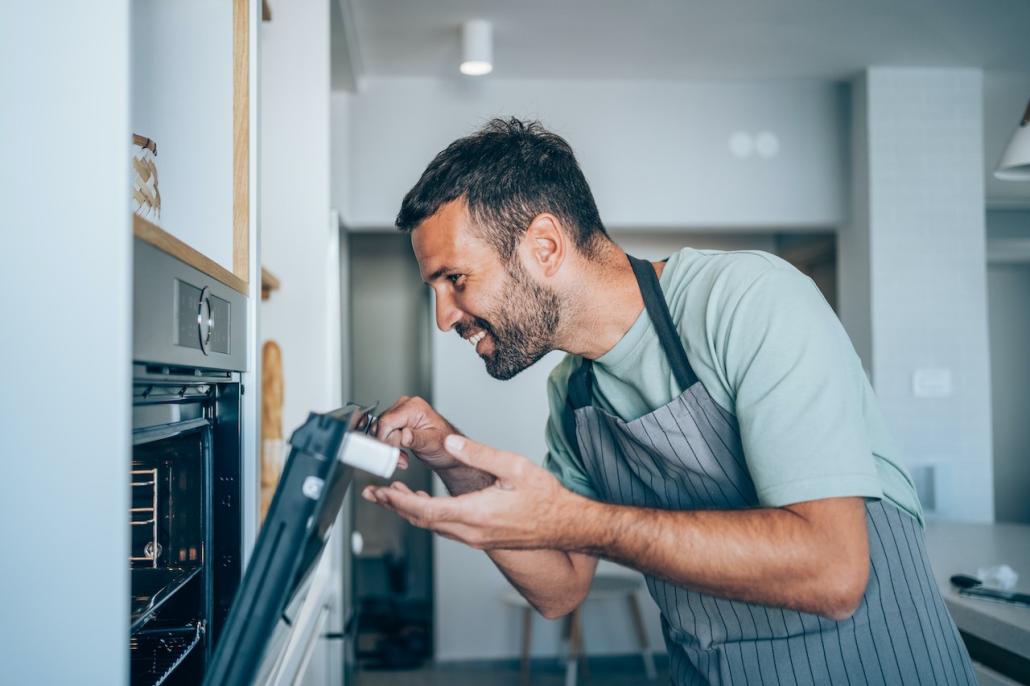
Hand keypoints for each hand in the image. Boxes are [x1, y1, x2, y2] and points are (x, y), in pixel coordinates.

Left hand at [362, 434, 579, 549]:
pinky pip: (446, 529)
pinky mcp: (482, 539)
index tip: (382, 491)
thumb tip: (449, 443)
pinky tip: (424, 506)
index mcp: (477, 513)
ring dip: (410, 512)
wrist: (567, 526)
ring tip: (391, 497)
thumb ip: (479, 453)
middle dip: (395, 506)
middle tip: (374, 494)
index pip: (427, 510)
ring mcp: (477, 539)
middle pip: (423, 521)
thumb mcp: (515, 466)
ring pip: (433, 527)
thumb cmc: (547, 498)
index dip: (400, 501)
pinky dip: (428, 516)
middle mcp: (472, 532)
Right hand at [373, 396, 459, 470]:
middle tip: (401, 459)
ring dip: (389, 448)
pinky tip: (401, 453)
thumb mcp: (432, 444)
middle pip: (380, 426)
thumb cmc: (445, 446)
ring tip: (403, 457)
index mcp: (414, 407)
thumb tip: (404, 435)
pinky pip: (383, 434)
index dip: (385, 440)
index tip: (392, 454)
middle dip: (387, 446)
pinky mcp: (397, 421)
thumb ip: (416, 439)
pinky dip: (389, 446)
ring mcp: (400, 413)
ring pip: (380, 431)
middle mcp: (405, 406)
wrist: (448, 451)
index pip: (386, 422)